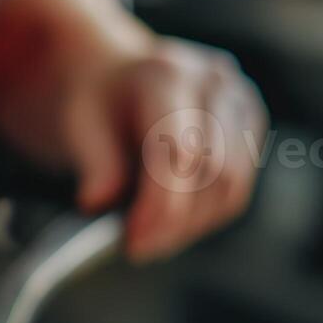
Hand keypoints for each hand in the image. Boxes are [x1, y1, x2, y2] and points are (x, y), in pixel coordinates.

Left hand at [62, 38, 266, 261]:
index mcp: (166, 75)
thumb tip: (98, 202)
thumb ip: (94, 164)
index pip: (179, 151)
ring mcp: (239, 104)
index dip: (159, 205)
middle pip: (213, 172)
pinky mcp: (248, 129)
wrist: (109, 79)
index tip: (132, 242)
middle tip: (136, 248)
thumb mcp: (74, 127)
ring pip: (231, 187)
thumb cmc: (90, 104)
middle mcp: (214, 83)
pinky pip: (235, 191)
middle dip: (173, 223)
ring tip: (149, 238)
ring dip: (189, 226)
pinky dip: (203, 218)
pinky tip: (169, 225)